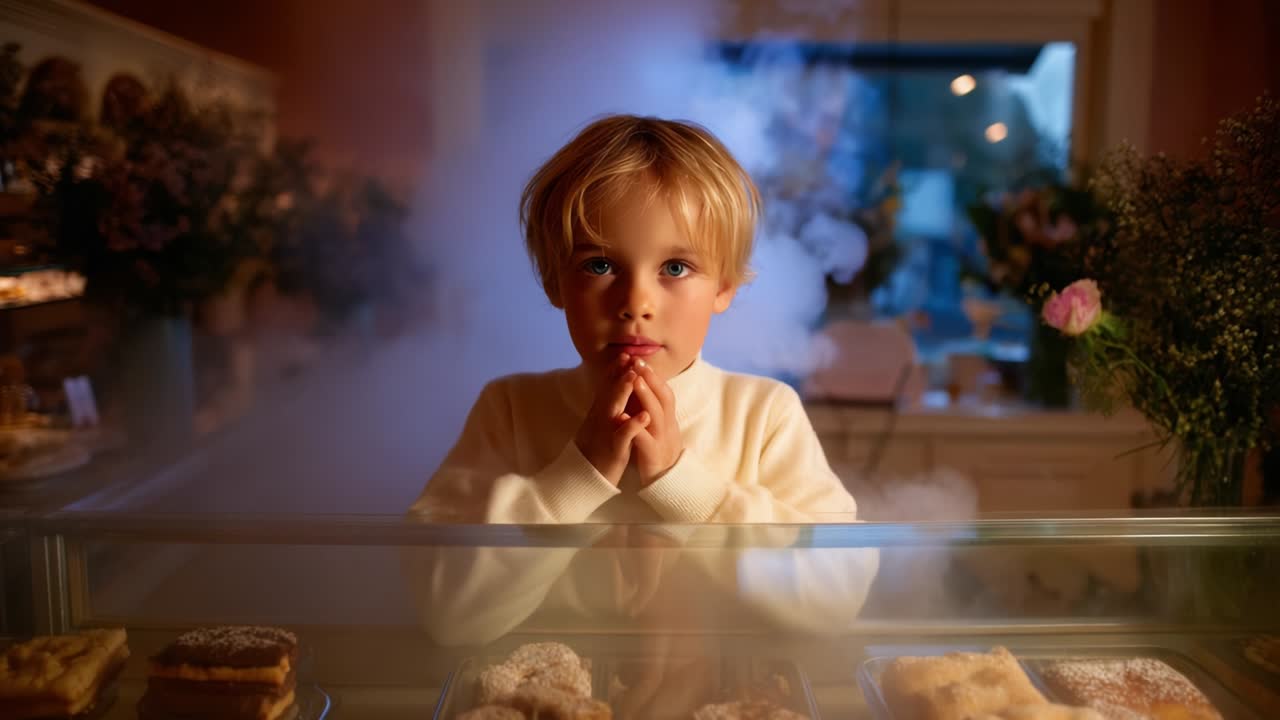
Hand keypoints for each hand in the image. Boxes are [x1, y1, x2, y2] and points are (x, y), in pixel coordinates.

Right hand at [575, 354, 651, 485]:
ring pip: (613, 410)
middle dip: (619, 374)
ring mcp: (605, 434)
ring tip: (633, 376)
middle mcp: (599, 420)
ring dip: (622, 392)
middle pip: (608, 393)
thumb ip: (604, 409)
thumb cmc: (594, 452)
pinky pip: (622, 437)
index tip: (625, 354)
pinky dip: (632, 425)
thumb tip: (612, 391)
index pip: (606, 388)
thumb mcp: (597, 426)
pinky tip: (643, 416)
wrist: (581, 480)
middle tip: (629, 356)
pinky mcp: (612, 451)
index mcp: (598, 414)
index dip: (615, 371)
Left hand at [628, 358, 682, 485]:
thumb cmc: (657, 454)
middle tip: (638, 362)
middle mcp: (667, 428)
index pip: (664, 393)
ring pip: (656, 415)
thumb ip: (652, 411)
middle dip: (650, 379)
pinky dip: (634, 427)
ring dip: (645, 396)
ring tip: (634, 380)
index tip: (641, 359)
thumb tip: (643, 389)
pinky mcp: (653, 457)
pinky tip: (622, 417)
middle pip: (663, 399)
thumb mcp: (657, 430)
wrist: (667, 486)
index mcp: (667, 420)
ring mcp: (662, 441)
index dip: (654, 376)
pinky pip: (644, 440)